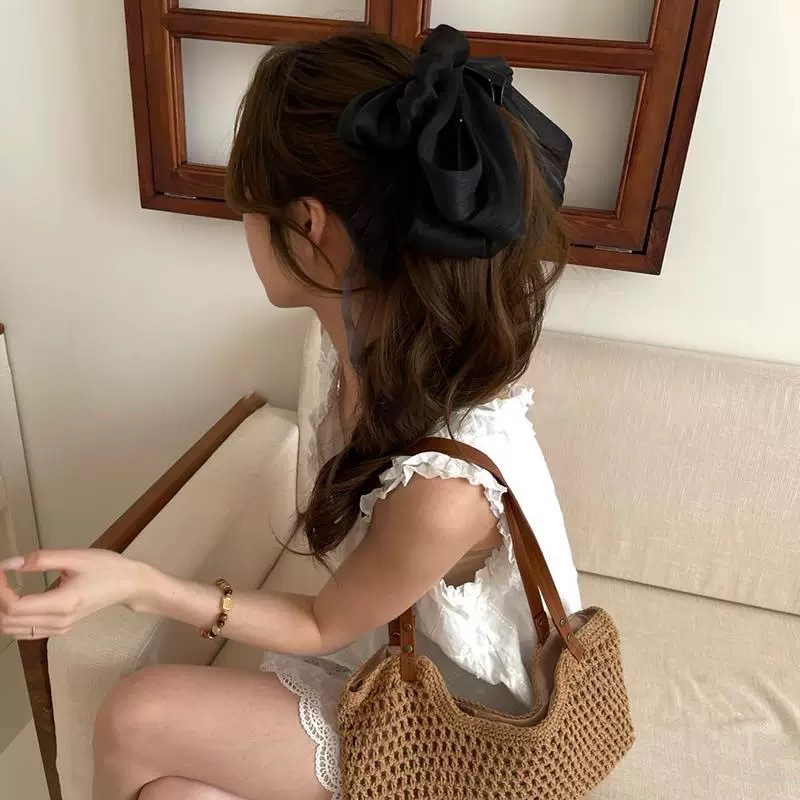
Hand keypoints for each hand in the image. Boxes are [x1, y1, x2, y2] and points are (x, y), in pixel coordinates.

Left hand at [0, 550, 148, 639]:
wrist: (129, 584)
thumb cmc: (106, 567)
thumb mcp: (76, 557)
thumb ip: (41, 559)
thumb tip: (9, 564)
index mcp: (62, 603)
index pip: (15, 607)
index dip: (0, 590)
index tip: (1, 570)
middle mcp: (58, 621)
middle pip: (9, 622)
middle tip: (2, 577)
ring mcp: (59, 628)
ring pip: (13, 630)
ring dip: (2, 611)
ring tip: (5, 587)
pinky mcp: (60, 629)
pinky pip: (25, 632)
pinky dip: (12, 619)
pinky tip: (16, 601)